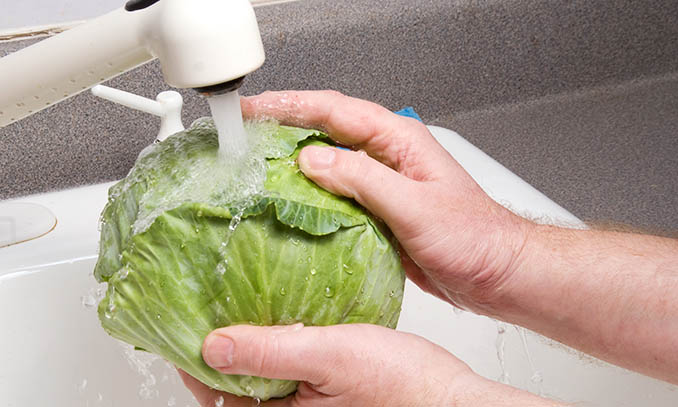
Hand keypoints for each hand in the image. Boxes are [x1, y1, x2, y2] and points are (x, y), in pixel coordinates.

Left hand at [181, 324, 554, 405]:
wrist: (450, 397)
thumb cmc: (404, 389)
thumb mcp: (331, 358)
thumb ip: (270, 352)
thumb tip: (212, 345)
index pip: (217, 392)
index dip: (192, 359)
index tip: (179, 327)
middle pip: (235, 383)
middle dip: (218, 348)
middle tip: (203, 310)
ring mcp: (309, 406)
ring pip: (261, 374)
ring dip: (247, 343)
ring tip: (235, 308)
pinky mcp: (327, 392)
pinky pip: (288, 368)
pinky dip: (277, 342)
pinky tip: (282, 316)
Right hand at [241, 90, 531, 312]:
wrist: (494, 271)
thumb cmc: (473, 237)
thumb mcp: (416, 206)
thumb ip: (365, 180)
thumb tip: (313, 160)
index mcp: (399, 141)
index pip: (335, 111)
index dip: (289, 106)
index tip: (253, 108)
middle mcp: (387, 156)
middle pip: (324, 129)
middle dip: (281, 126)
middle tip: (241, 131)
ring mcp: (380, 182)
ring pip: (325, 162)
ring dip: (289, 160)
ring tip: (252, 163)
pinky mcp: (375, 209)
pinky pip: (332, 194)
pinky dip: (306, 194)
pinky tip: (284, 203)